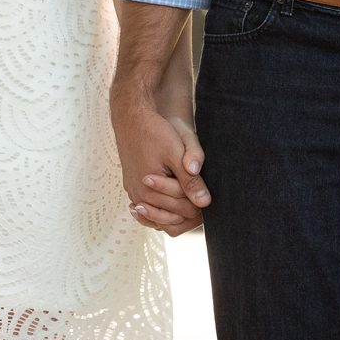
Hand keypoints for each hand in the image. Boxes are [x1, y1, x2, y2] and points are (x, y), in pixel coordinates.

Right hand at [132, 116, 207, 235]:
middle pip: (174, 218)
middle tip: (202, 195)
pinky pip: (149, 211)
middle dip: (190, 208)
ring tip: (190, 200)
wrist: (132, 119)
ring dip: (176, 213)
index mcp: (151, 192)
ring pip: (160, 220)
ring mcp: (134, 195)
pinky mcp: (132, 190)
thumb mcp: (177, 154)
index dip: (200, 202)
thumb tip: (205, 202)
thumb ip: (190, 180)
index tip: (207, 191)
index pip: (186, 211)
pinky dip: (162, 210)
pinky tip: (173, 203)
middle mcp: (140, 198)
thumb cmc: (155, 133)